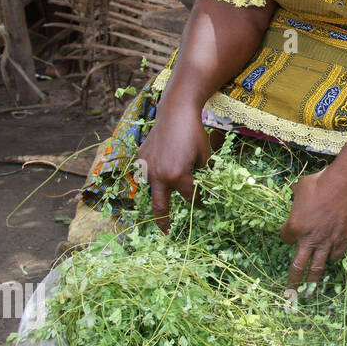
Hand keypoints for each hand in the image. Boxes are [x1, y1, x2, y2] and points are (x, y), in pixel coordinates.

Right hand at [136, 102, 210, 233]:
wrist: (175, 112)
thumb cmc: (194, 133)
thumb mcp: (205, 156)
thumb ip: (204, 174)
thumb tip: (205, 186)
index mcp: (177, 176)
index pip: (190, 197)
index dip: (199, 202)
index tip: (204, 206)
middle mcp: (158, 175)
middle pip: (160, 206)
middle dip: (163, 221)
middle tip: (166, 232)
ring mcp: (147, 167)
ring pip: (153, 188)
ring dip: (161, 193)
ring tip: (167, 196)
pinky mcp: (141, 158)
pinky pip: (147, 173)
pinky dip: (155, 176)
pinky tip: (163, 170)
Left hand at [281, 167, 346, 289]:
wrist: (345, 185)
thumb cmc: (320, 183)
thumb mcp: (300, 187)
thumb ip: (296, 197)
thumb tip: (296, 195)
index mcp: (294, 227)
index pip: (284, 238)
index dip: (286, 235)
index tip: (289, 233)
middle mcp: (309, 239)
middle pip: (297, 266)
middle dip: (293, 281)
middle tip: (290, 292)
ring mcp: (326, 242)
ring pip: (317, 267)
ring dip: (312, 280)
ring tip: (310, 290)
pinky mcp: (342, 240)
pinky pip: (335, 256)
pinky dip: (332, 258)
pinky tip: (330, 259)